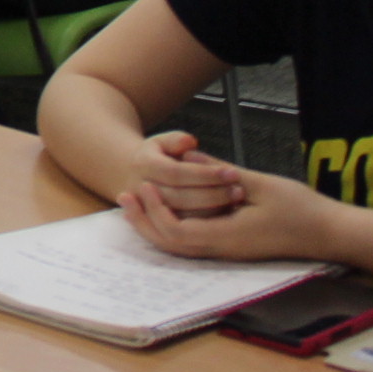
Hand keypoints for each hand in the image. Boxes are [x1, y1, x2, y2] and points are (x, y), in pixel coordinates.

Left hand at [119, 164, 339, 261]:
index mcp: (229, 236)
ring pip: (180, 247)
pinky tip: (168, 209)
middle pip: (170, 245)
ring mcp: (228, 251)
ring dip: (154, 225)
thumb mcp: (260, 184)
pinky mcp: (234, 247)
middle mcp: (224, 249)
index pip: (178, 232)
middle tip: (124, 197)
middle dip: (144, 221)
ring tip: (137, 202)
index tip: (144, 186)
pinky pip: (194, 243)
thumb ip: (221, 173)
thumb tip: (189, 159)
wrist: (329, 233)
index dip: (155, 212)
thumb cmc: (302, 209)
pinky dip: (173, 227)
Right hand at [122, 129, 245, 218]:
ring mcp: (148, 210)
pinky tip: (226, 213)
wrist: (133, 177)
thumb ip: (176, 139)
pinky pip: (183, 231)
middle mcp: (141, 189)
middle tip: (239, 191)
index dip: (205, 175)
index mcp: (143, 164)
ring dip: (212, 212)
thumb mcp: (163, 141)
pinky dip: (206, 224)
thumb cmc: (158, 156)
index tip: (232, 172)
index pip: (176, 173)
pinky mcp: (158, 227)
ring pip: (182, 219)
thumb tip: (189, 143)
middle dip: (212, 195)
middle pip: (180, 198)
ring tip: (235, 202)